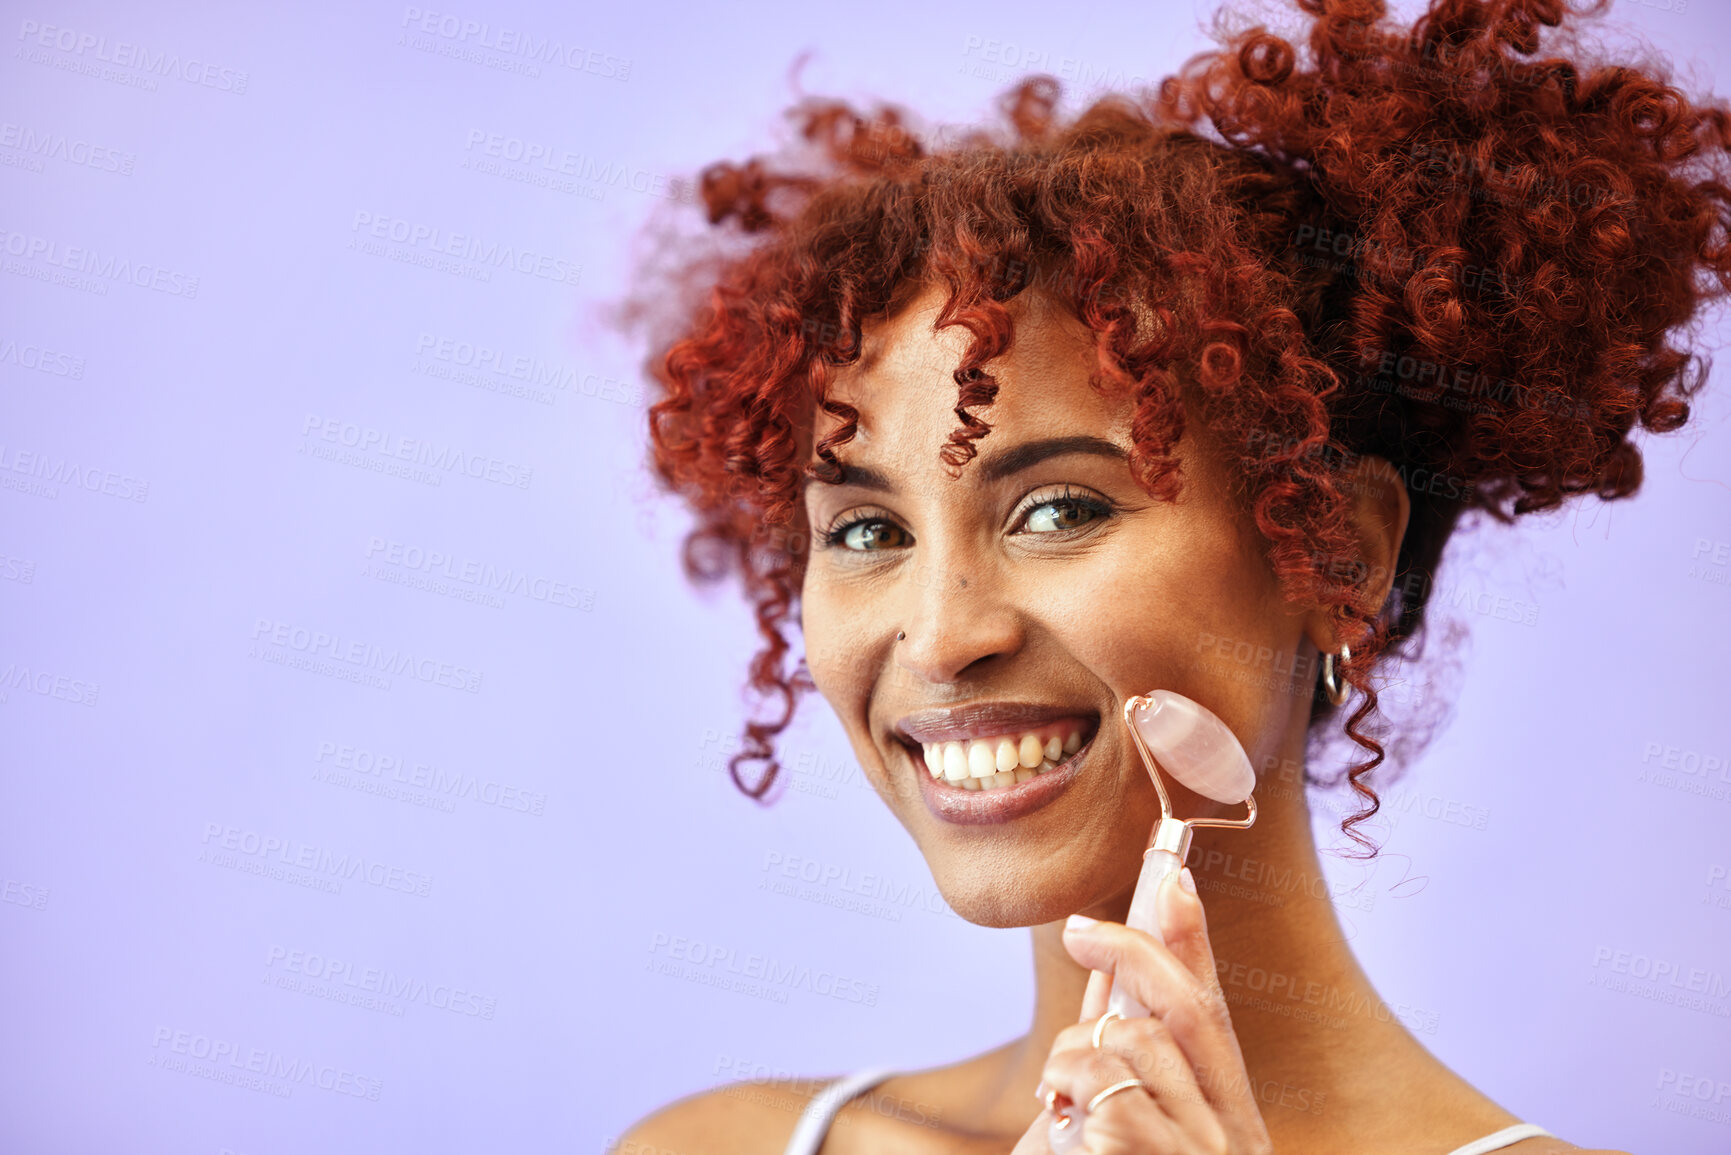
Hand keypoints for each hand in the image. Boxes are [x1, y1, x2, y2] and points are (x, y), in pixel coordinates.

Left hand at [1012, 868, 1273, 1153]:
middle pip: (1188, 1006)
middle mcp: (1233, 1136)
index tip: (1174, 880)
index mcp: (1229, 1119)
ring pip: (1136, 1039)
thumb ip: (1118, 1050)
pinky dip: (1068, 1085)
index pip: (1214, 1014)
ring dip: (1075, 1053)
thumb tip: (1109, 966)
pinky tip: (1062, 1122)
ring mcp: (1202, 1150)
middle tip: (1076, 930)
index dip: (1193, 943)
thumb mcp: (1111, 1112)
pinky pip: (1105, 1080)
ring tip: (1059, 1097)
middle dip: (1130, 951)